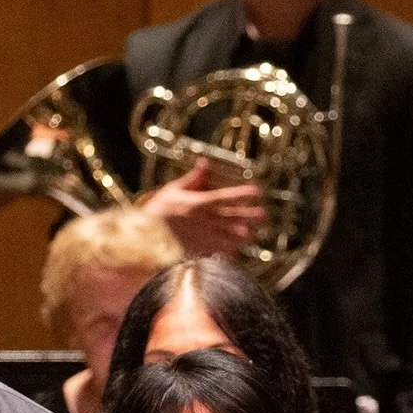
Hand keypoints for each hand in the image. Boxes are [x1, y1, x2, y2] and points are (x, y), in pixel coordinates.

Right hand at [138, 161, 264, 256]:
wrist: (148, 237)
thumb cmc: (159, 211)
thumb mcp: (174, 190)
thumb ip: (193, 178)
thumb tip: (205, 162)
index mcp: (199, 203)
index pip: (226, 197)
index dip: (243, 194)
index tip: (257, 191)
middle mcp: (205, 220)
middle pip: (234, 218)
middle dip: (251, 216)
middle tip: (264, 213)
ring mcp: (205, 237)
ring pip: (232, 237)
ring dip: (244, 234)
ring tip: (253, 232)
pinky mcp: (202, 250)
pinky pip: (222, 251)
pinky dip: (232, 249)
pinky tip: (238, 247)